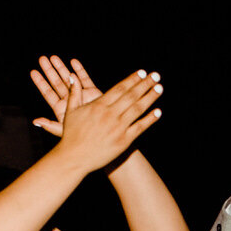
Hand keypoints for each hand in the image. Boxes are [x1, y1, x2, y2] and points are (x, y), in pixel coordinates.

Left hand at [30, 56, 101, 137]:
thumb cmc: (82, 137)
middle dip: (50, 71)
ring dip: (61, 68)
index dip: (41, 82)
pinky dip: (79, 70)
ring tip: (54, 57)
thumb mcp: (64, 131)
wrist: (102, 134)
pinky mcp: (93, 92)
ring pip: (69, 78)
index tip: (33, 72)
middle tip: (42, 59)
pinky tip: (73, 62)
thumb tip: (35, 121)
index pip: (48, 93)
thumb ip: (50, 125)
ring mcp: (81, 95)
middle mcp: (69, 100)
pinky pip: (85, 79)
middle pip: (57, 83)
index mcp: (61, 108)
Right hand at [49, 69, 163, 173]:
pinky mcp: (123, 141)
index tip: (142, 72)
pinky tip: (158, 112)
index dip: (132, 79)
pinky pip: (139, 127)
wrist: (74, 158)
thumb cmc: (71, 135)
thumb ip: (74, 94)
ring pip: (138, 109)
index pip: (120, 88)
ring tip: (159, 88)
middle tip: (156, 76)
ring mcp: (118, 128)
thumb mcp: (70, 112)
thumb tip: (72, 77)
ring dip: (150, 97)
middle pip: (131, 95)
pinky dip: (150, 119)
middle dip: (145, 84)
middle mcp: (110, 114)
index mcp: (98, 106)